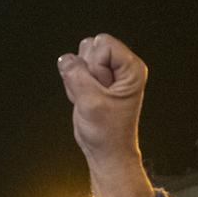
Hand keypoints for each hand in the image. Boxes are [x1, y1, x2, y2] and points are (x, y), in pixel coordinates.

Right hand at [58, 35, 155, 196]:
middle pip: (91, 46)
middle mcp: (121, 67)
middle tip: (96, 95)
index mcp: (131, 69)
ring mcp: (107, 74)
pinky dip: (74, 86)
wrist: (106, 152)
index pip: (103, 44)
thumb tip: (66, 59)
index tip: (101, 88)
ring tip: (90, 99)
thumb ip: (76, 76)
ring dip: (78, 78)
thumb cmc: (108, 133)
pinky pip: (74, 71)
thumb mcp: (91, 102)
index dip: (95, 65)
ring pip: (80, 57)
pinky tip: (85, 101)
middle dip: (86, 71)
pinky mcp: (94, 81)